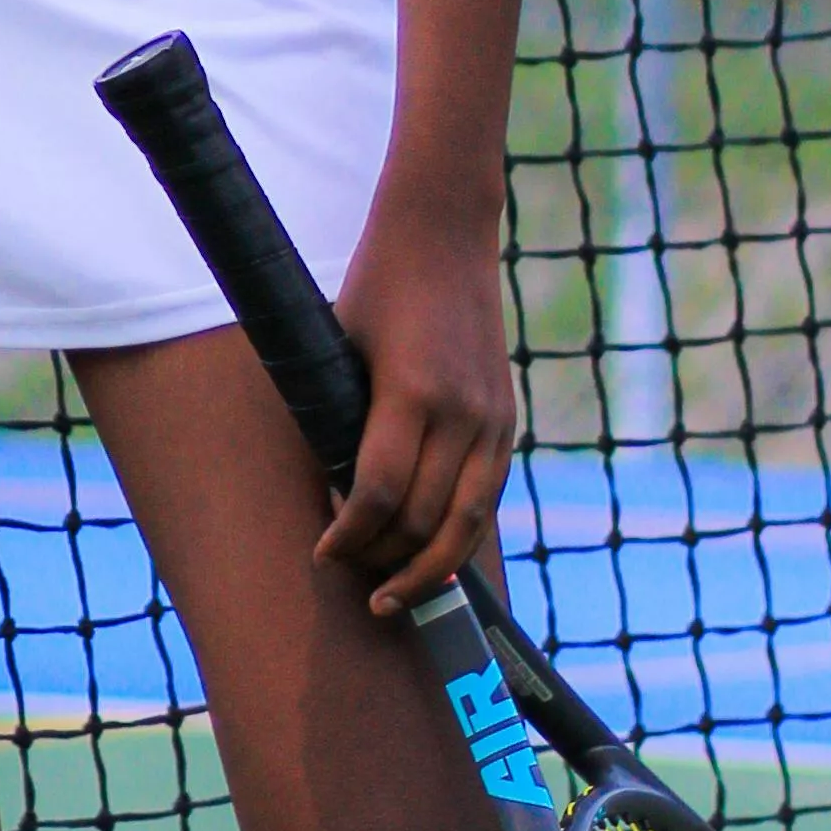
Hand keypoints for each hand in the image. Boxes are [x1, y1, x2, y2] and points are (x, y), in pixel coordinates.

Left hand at [319, 176, 517, 620]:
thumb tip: (326, 492)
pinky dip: (460, 536)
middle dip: (384, 560)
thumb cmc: (375, 288)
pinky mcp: (506, 420)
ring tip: (393, 595)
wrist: (444, 235)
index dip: (349, 536)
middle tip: (351, 576)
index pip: (380, 493)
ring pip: (467, 523)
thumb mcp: (340, 347)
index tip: (323, 553)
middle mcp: (461, 412)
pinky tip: (432, 558)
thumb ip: (338, 418)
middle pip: (425, 520)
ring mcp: (492, 418)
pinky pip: (488, 498)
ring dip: (429, 569)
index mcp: (411, 391)